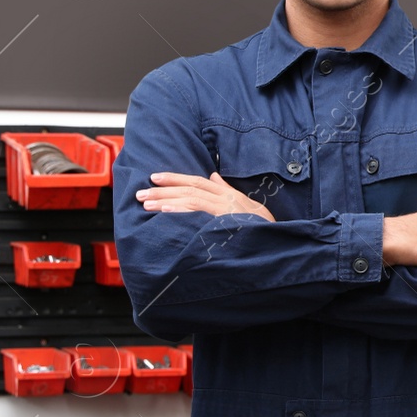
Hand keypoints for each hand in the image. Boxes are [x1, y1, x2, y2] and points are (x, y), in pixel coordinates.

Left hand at [136, 171, 276, 221]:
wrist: (277, 241)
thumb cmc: (261, 227)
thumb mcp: (246, 205)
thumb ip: (227, 191)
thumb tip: (214, 176)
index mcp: (227, 194)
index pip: (197, 181)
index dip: (175, 178)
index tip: (154, 178)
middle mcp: (225, 198)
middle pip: (189, 188)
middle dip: (163, 189)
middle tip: (140, 193)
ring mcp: (225, 209)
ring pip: (190, 198)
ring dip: (165, 200)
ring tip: (145, 203)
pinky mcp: (224, 220)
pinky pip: (198, 212)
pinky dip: (180, 210)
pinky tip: (164, 211)